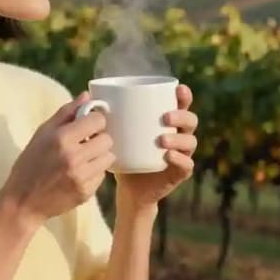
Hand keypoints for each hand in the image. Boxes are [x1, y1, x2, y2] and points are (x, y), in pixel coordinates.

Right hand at [1, 92, 113, 227]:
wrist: (22, 202)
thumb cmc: (30, 164)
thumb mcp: (42, 133)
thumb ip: (66, 113)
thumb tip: (87, 96)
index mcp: (62, 138)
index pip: (98, 120)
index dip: (94, 121)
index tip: (88, 125)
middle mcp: (74, 157)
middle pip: (107, 139)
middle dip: (99, 138)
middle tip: (87, 143)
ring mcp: (81, 177)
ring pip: (109, 157)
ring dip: (99, 156)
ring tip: (85, 158)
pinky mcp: (86, 192)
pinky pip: (102, 176)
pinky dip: (94, 173)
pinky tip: (79, 174)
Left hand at [114, 84, 197, 208]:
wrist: (129, 189)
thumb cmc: (124, 155)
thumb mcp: (115, 134)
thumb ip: (107, 117)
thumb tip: (87, 96)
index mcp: (168, 122)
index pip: (182, 104)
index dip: (184, 96)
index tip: (178, 89)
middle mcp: (179, 135)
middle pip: (191, 120)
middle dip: (182, 115)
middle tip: (165, 117)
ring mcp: (182, 154)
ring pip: (190, 142)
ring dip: (178, 138)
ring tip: (162, 140)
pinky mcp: (179, 173)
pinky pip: (187, 164)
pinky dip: (179, 159)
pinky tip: (168, 156)